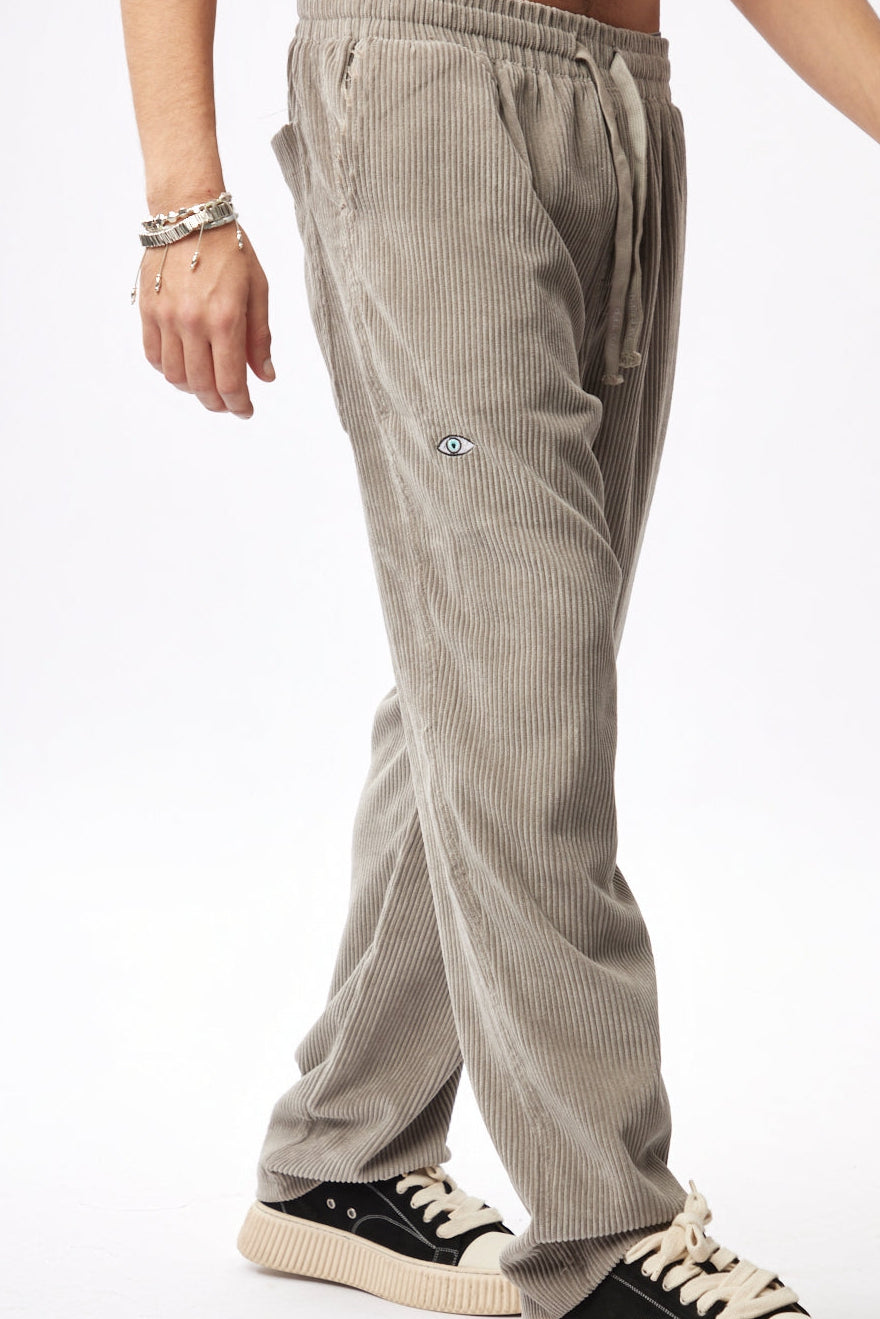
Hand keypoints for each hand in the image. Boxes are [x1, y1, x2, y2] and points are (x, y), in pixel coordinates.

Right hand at [138, 222, 274, 419]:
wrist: (189, 215)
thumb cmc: (230, 249)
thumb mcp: (258, 290)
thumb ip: (260, 338)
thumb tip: (265, 377)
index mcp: (226, 319)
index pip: (230, 382)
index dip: (239, 405)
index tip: (245, 411)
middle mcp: (194, 322)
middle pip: (201, 385)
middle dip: (217, 403)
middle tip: (227, 404)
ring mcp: (167, 317)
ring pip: (174, 376)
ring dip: (192, 390)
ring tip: (206, 387)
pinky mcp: (148, 310)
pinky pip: (153, 355)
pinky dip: (168, 370)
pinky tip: (183, 367)